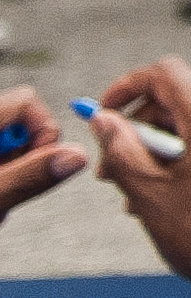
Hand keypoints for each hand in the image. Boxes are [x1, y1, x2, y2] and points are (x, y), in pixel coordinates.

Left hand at [0, 85, 84, 220]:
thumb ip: (30, 177)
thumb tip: (75, 157)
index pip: (27, 101)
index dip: (42, 132)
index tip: (38, 160)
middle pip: (22, 123)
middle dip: (27, 157)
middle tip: (13, 185)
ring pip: (11, 143)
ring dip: (13, 171)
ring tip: (0, 197)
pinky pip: (1, 156)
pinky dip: (2, 176)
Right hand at [90, 57, 190, 297]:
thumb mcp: (148, 192)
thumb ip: (120, 149)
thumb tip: (103, 118)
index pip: (164, 73)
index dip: (126, 87)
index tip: (103, 114)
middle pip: (176, 101)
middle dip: (138, 131)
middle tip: (110, 173)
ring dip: (159, 152)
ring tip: (138, 197)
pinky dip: (187, 158)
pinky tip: (170, 197)